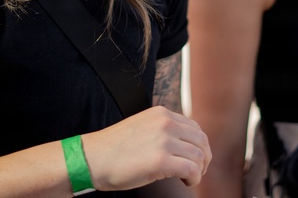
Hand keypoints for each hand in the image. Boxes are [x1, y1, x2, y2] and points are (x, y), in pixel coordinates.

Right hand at [80, 106, 210, 191]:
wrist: (93, 158)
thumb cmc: (115, 149)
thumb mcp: (143, 128)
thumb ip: (162, 130)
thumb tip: (183, 144)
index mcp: (162, 114)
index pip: (194, 127)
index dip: (199, 146)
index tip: (195, 158)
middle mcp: (166, 123)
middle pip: (201, 141)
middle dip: (203, 158)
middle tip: (197, 172)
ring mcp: (164, 141)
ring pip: (199, 156)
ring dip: (199, 170)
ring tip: (188, 178)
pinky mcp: (161, 161)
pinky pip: (192, 170)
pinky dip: (194, 179)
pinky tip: (185, 183)